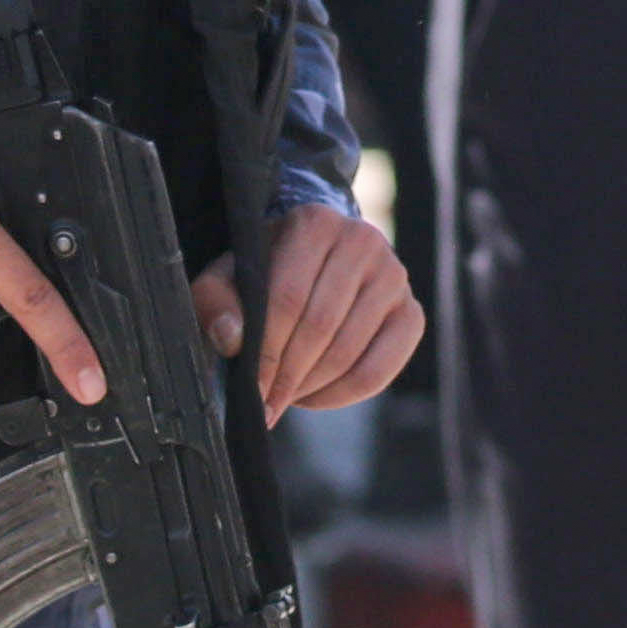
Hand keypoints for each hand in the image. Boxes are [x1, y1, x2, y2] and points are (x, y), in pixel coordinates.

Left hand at [192, 205, 421, 421]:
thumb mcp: (228, 277)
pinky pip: (381, 369)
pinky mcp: (412, 312)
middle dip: (288, 374)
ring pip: (350, 350)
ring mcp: (394, 276)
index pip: (289, 297)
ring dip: (312, 386)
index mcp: (315, 223)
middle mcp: (363, 241)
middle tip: (266, 404)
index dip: (267, 350)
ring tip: (285, 397)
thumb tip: (232, 339)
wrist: (315, 262)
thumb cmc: (266, 272)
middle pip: (321, 325)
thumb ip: (215, 302)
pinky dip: (345, 394)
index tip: (251, 389)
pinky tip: (316, 396)